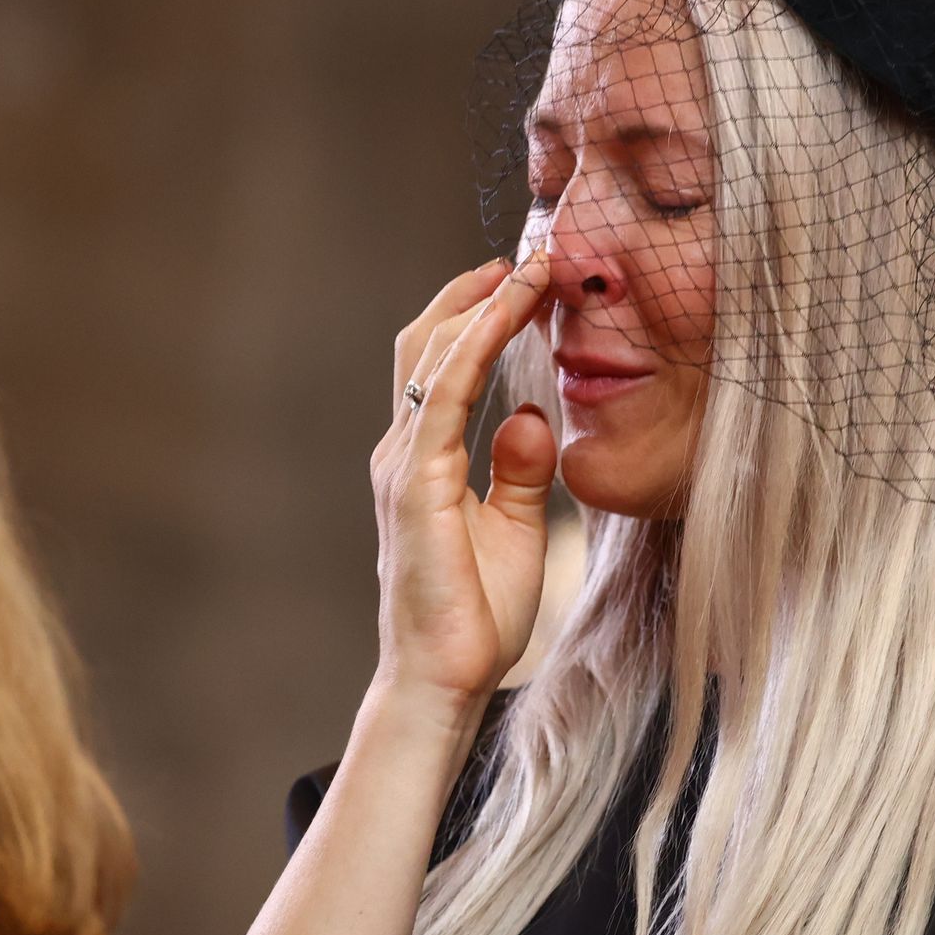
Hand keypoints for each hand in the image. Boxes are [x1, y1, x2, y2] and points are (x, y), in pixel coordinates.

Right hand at [373, 257, 559, 708]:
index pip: (445, 367)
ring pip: (435, 358)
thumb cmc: (475, 617)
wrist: (444, 680)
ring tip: (529, 267)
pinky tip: (510, 313)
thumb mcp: (515, 527)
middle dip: (475, 295)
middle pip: (429, 346)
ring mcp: (404, 466)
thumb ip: (520, 470)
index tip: (525, 279)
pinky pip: (447, 396)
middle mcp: (402, 452)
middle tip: (529, 254)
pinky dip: (478, 346)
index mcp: (424, 462)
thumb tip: (532, 416)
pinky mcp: (416, 485)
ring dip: (483, 306)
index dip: (479, 316)